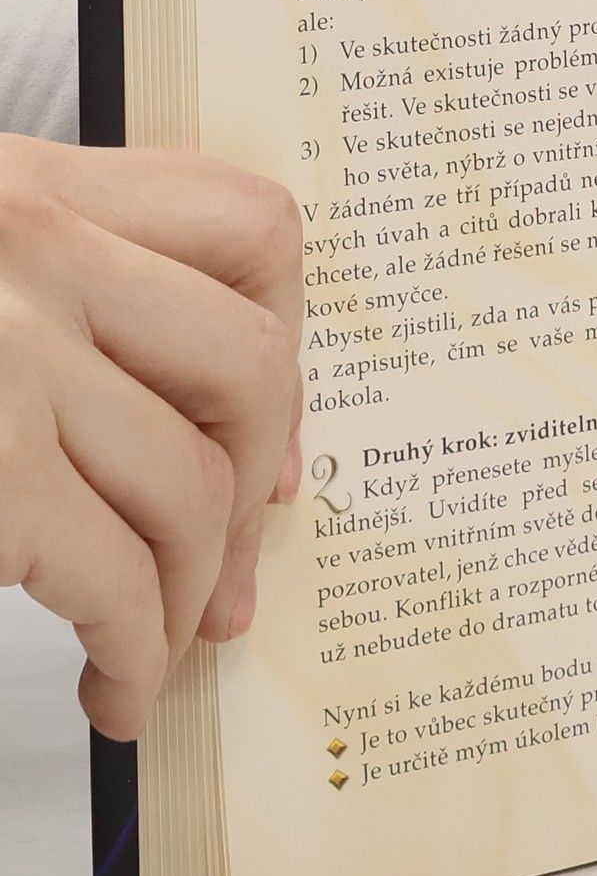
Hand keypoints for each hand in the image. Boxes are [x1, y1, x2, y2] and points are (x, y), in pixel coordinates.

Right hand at [0, 136, 302, 737]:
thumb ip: (35, 290)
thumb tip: (163, 415)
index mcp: (23, 187)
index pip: (246, 230)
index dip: (290, 338)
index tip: (270, 428)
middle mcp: (29, 253)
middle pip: (250, 370)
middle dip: (256, 487)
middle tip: (233, 567)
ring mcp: (4, 357)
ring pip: (193, 487)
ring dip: (194, 592)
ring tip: (161, 648)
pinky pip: (118, 576)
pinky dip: (135, 651)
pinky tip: (113, 688)